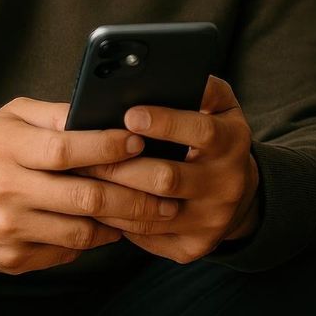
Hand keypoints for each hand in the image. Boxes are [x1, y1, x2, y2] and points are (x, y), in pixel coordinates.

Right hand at [0, 96, 180, 274]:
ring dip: (123, 222)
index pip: (65, 149)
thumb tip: (104, 112)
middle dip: (136, 194)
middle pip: (84, 196)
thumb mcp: (6, 120)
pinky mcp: (13, 258)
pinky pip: (67, 251)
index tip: (138, 142)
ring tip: (152, 212)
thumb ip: (53, 116)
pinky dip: (94, 239)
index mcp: (3, 148)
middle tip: (170, 189)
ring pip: (82, 230)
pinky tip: (111, 227)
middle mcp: (4, 190)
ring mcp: (8, 229)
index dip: (107, 147)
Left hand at [70, 75, 260, 263]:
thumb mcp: (219, 108)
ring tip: (77, 178)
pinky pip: (146, 238)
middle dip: (120, 165)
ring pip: (151, 213)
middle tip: (83, 154)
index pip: (201, 131)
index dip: (165, 122)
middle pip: (166, 177)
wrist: (238, 195)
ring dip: (110, 196)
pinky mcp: (195, 246)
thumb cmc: (212, 139)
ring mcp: (211, 220)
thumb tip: (163, 69)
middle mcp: (227, 184)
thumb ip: (201, 87)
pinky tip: (93, 207)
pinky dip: (116, 224)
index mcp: (233, 143)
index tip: (130, 113)